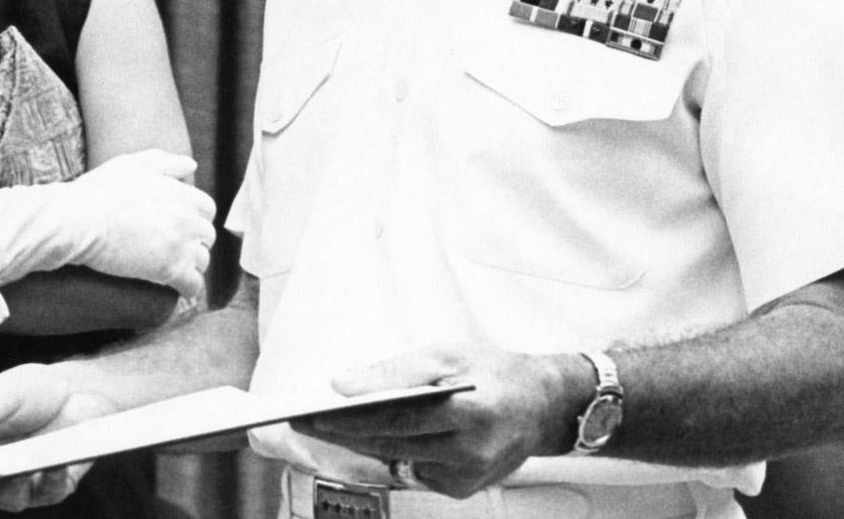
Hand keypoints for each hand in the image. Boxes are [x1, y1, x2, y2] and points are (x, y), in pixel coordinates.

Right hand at [0, 363, 117, 516]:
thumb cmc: (29, 390)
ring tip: (18, 469)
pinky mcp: (53, 486)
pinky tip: (55, 464)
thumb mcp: (4, 390)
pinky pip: (50, 491)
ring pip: (9, 500)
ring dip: (12, 487)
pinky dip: (52, 479)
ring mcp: (20, 484)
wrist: (75, 389)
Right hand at [59, 150, 217, 296]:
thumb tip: (191, 166)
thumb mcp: (131, 164)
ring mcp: (180, 245)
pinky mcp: (169, 269)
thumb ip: (165, 162)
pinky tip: (181, 289)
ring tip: (177, 269)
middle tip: (177, 248)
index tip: (183, 225)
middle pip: (206, 235)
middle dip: (195, 241)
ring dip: (192, 265)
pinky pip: (193, 284)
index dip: (195, 217)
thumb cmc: (100, 190)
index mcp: (180, 193)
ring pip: (202, 260)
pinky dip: (189, 288)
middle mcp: (187, 218)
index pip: (207, 209)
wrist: (81, 220)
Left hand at [292, 344, 584, 498]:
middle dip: (341, 432)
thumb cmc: (495, 373)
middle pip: (391, 444)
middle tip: (301, 420)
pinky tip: (363, 438)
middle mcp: (471, 451)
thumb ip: (395, 371)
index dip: (351, 419)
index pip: (398, 419)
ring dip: (357, 444)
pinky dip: (389, 454)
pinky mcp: (462, 489)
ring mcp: (467, 476)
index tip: (313, 413)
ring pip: (396, 460)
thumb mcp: (447, 354)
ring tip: (319, 425)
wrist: (542, 406)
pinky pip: (412, 471)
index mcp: (471, 411)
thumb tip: (345, 384)